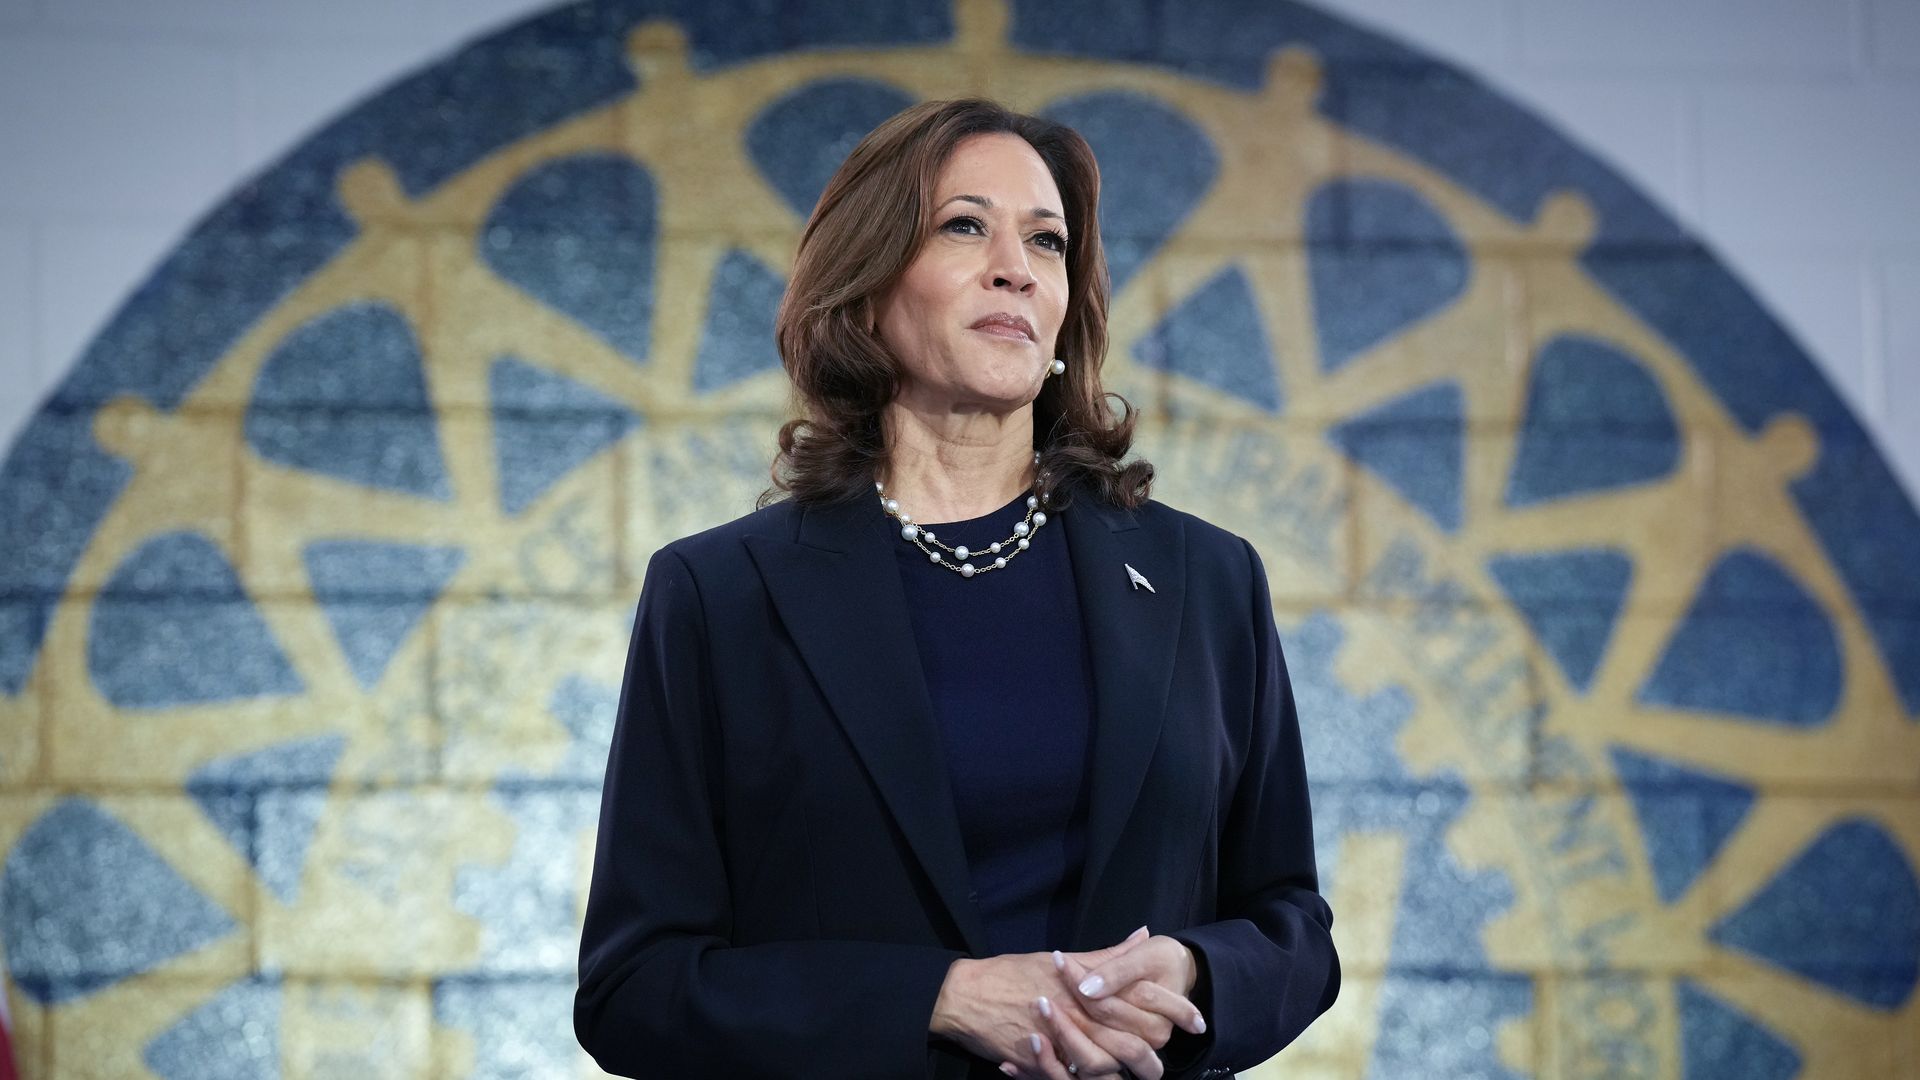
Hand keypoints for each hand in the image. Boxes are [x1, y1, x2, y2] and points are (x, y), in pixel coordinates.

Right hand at [932, 930, 1191, 1077]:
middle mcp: (1078, 1009)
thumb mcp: (1062, 958)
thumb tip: (1143, 935)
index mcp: (1087, 982)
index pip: (1143, 996)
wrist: (966, 995)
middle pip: (1134, 1035)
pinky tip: (1110, 1077)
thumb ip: (1107, 955)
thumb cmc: (1013, 972)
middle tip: (1173, 1051)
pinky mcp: (1044, 1058)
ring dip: (1131, 1068)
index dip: (1175, 1010)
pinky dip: (1096, 1077)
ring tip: (1147, 1069)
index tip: (1196, 1021)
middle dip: (1159, 1047)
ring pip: (1111, 1062)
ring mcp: (1062, 1036)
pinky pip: (1078, 1075)